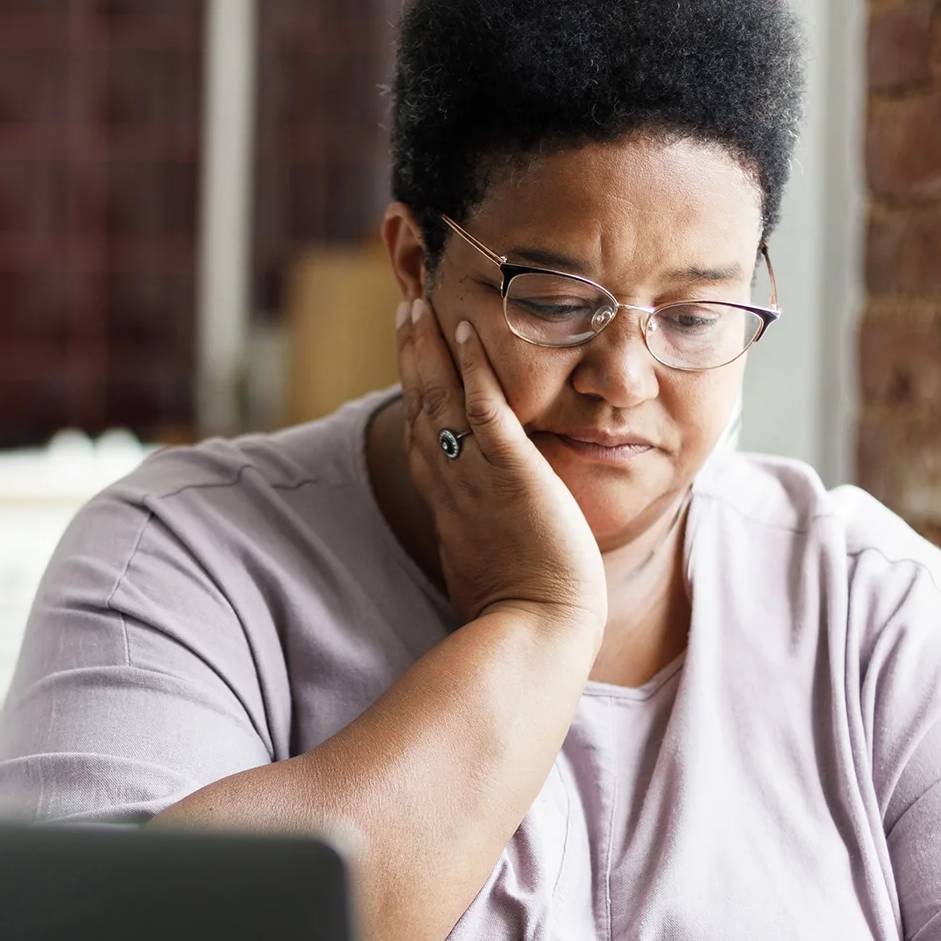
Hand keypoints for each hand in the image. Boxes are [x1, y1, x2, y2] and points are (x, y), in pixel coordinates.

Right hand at [394, 297, 606, 633]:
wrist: (536, 635)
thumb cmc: (521, 616)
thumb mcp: (486, 569)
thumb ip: (482, 540)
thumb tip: (482, 539)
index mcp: (448, 506)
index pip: (423, 436)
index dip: (412, 392)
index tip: (409, 358)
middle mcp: (453, 484)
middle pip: (421, 407)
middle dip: (411, 356)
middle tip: (405, 310)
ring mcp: (478, 476)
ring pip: (442, 399)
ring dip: (430, 347)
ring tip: (422, 304)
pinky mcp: (513, 473)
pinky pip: (486, 409)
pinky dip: (474, 367)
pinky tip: (467, 330)